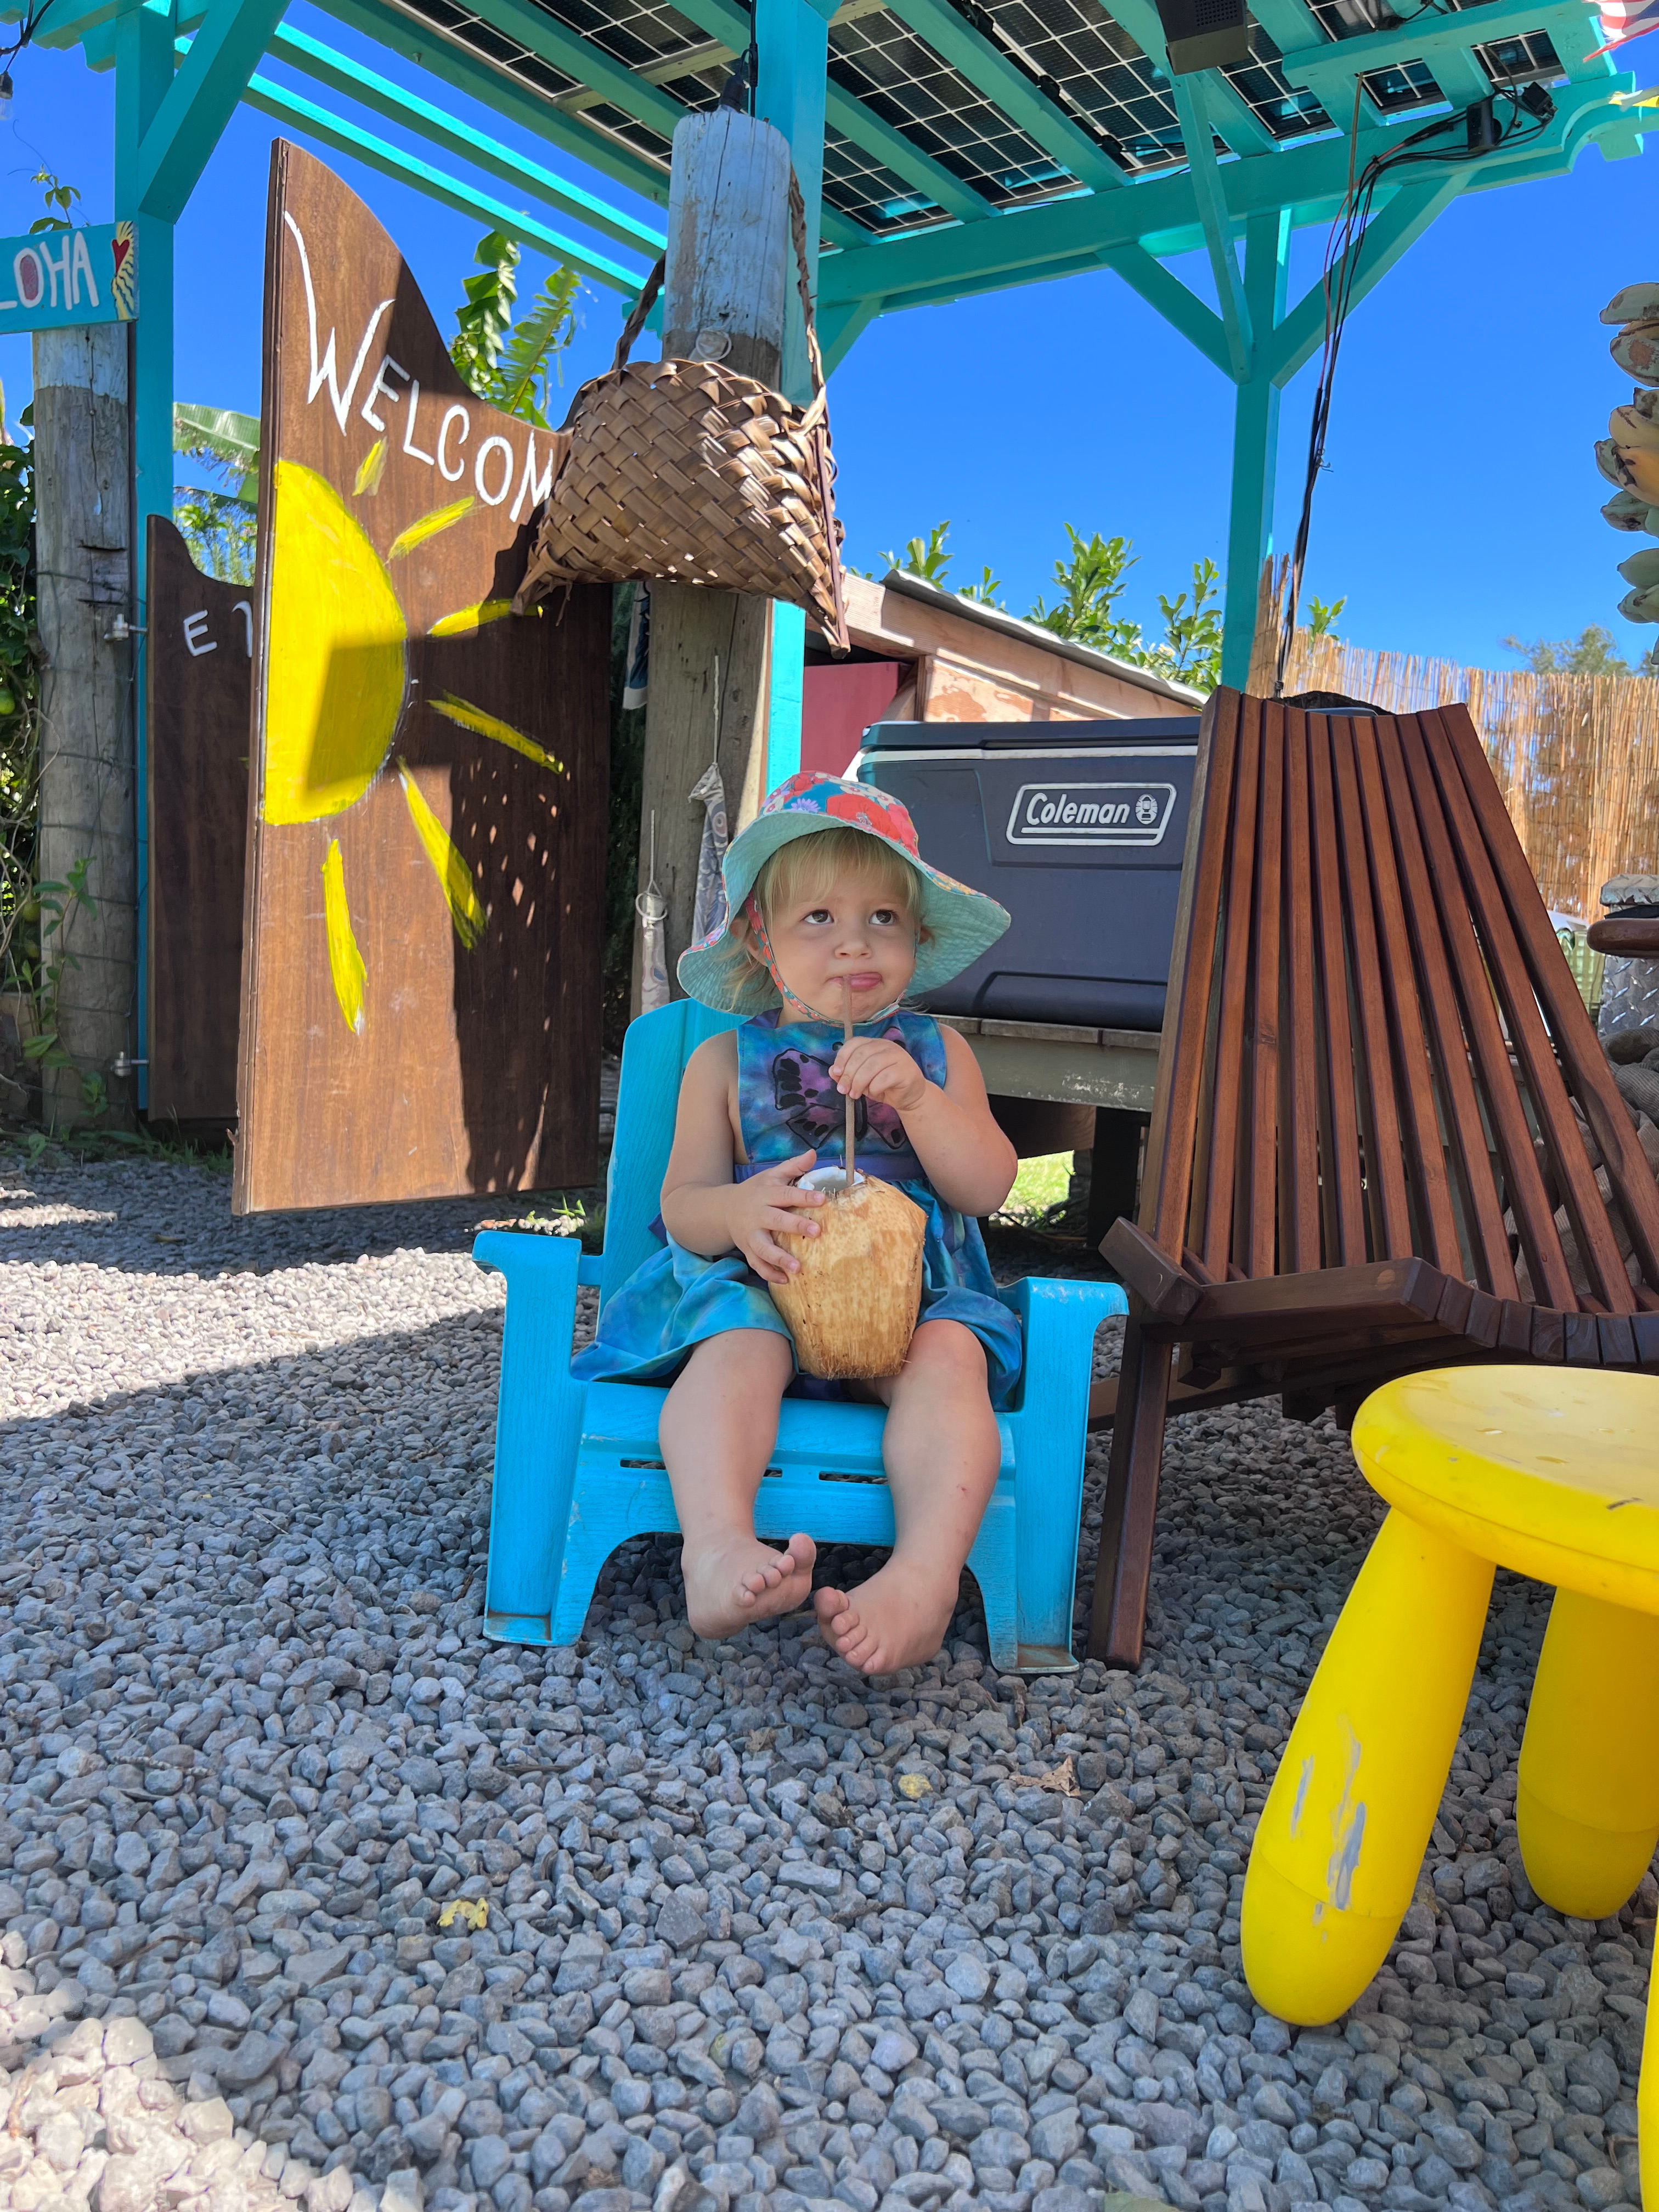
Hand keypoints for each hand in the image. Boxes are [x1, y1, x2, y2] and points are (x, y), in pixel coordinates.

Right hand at [725, 1149, 825, 1284]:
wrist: (724, 1209)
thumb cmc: (756, 1191)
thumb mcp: (771, 1176)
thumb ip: (793, 1166)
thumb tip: (814, 1153)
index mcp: (765, 1194)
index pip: (786, 1194)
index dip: (804, 1196)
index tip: (823, 1199)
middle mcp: (757, 1215)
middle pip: (776, 1220)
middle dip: (795, 1226)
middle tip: (817, 1231)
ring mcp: (751, 1235)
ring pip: (764, 1248)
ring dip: (780, 1258)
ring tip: (798, 1268)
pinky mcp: (748, 1250)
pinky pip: (757, 1264)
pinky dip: (770, 1274)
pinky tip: (786, 1281)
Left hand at [829, 1037, 929, 1115]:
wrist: (909, 1097)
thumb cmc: (884, 1086)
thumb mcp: (861, 1080)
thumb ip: (847, 1074)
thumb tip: (832, 1071)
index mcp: (874, 1044)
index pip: (854, 1043)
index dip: (842, 1057)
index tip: (836, 1073)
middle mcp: (886, 1046)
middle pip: (861, 1055)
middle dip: (849, 1074)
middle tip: (843, 1090)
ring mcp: (898, 1056)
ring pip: (872, 1065)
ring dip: (859, 1082)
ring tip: (855, 1094)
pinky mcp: (905, 1070)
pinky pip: (884, 1077)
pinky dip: (874, 1087)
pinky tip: (874, 1093)